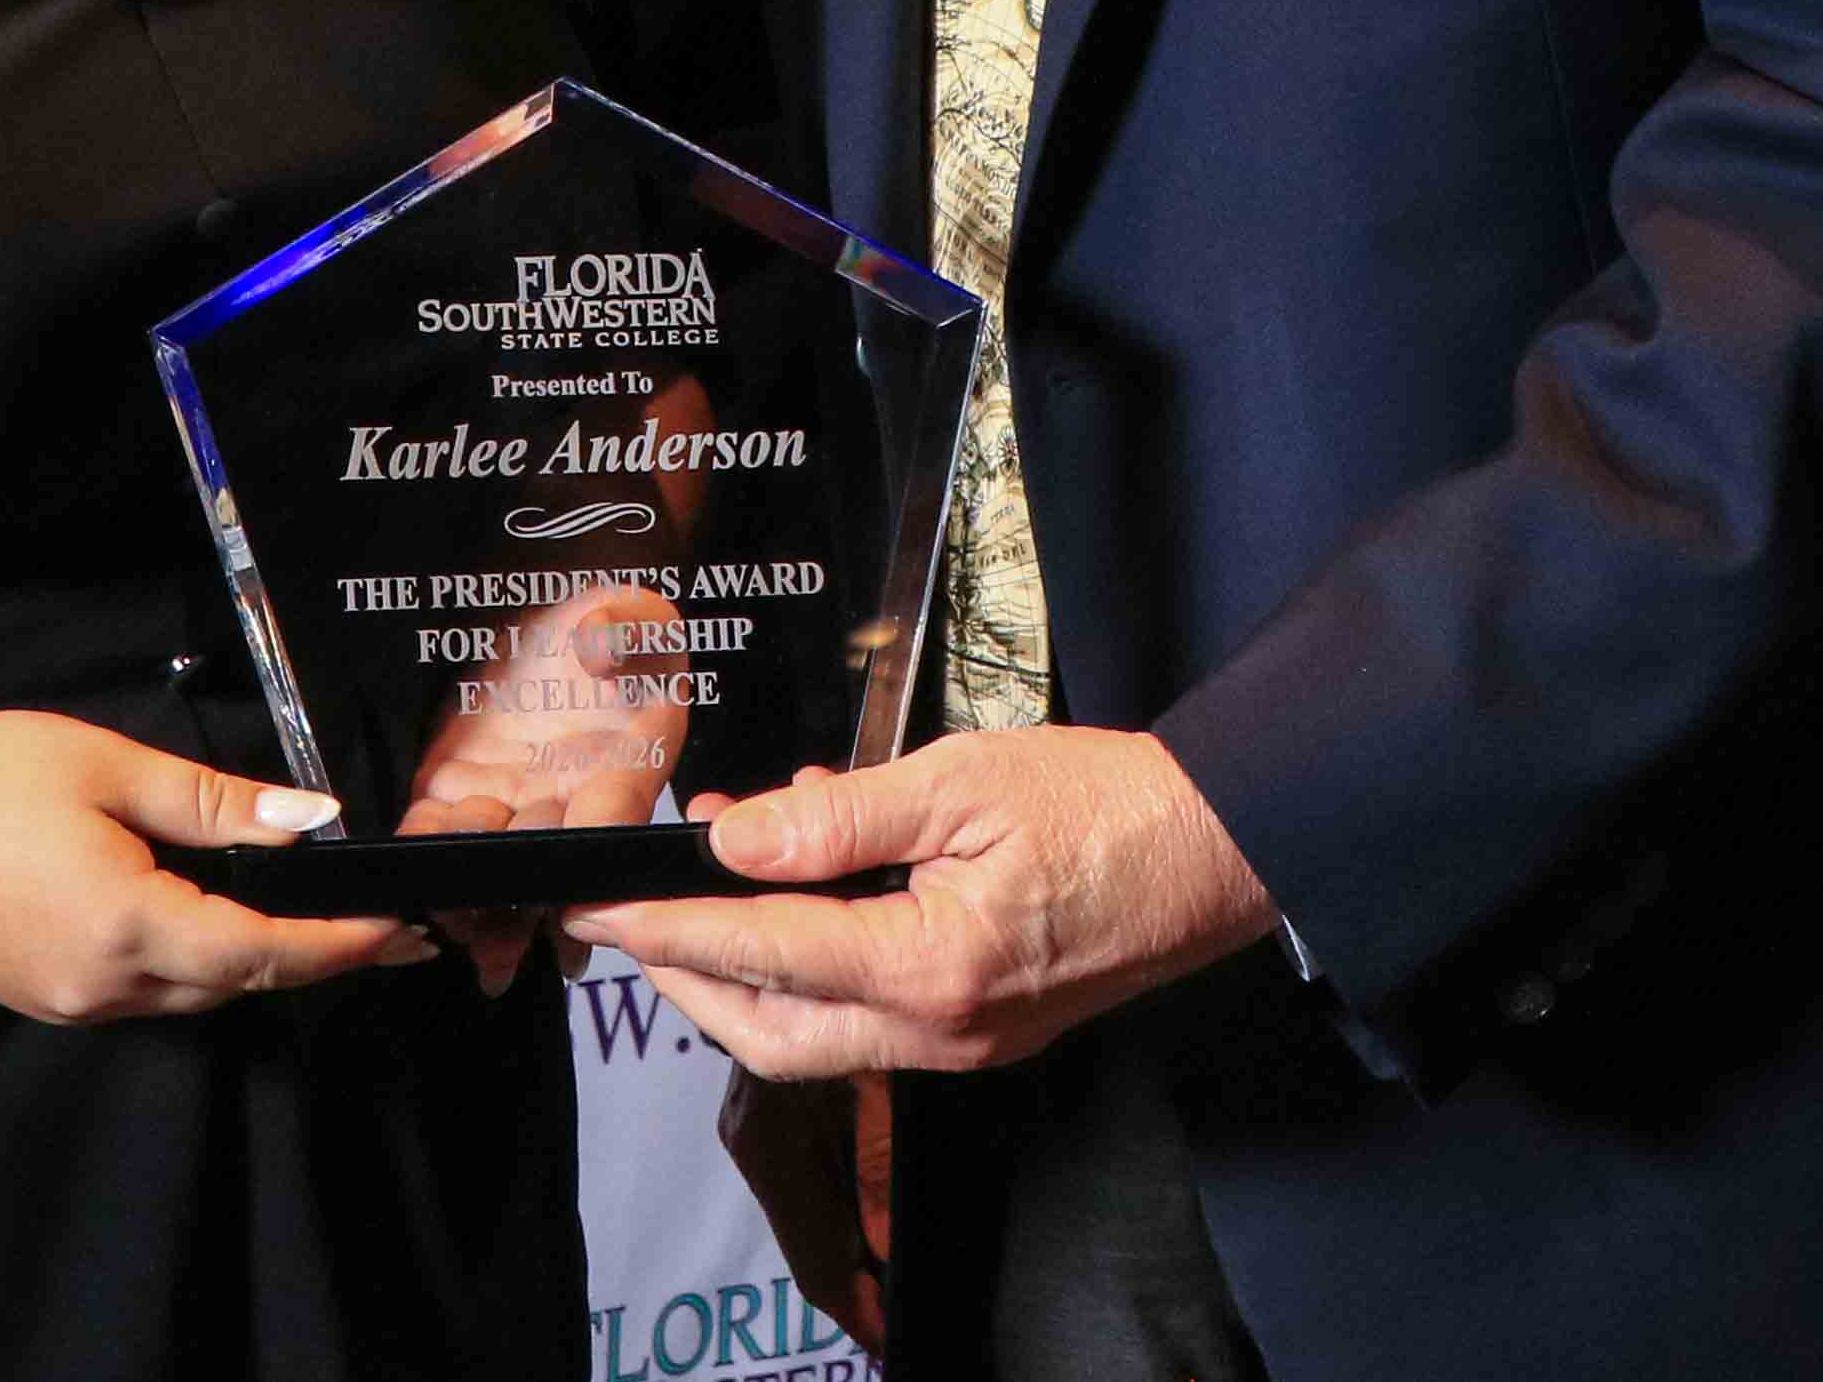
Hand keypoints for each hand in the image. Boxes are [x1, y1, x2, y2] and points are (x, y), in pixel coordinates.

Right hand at [0, 709, 433, 1023]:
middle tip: (380, 923)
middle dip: (310, 956)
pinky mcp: (39, 996)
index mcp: (127, 926)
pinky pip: (141, 993)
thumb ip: (213, 802)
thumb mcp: (105, 766)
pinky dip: (191, 963)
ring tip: (310, 918)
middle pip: (235, 983)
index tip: (402, 926)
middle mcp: (102, 985)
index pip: (264, 952)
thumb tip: (313, 821)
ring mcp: (66, 1001)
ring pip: (190, 994)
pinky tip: (208, 920)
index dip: (341, 944)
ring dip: (250, 962)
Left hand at [397, 582, 691, 993]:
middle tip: (496, 952)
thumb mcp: (635, 613)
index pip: (609, 817)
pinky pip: (438, 831)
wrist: (555, 608)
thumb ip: (624, 627)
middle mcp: (569, 797)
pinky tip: (410, 889)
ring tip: (451, 930)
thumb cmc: (607, 619)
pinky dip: (427, 861)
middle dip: (522, 911)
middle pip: (548, 866)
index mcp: (626, 764)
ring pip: (492, 863)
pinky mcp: (456, 785)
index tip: (566, 889)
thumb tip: (598, 643)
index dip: (586, 852)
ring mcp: (510, 798)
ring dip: (474, 904)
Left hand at [555, 729, 1278, 1077]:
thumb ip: (839, 819)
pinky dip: (815, 964)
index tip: (601, 906)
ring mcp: (964, 1041)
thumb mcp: (962, 781)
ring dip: (746, 974)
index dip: (668, 928)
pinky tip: (810, 885)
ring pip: (815, 1035)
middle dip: (687, 977)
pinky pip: (869, 1014)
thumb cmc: (1110, 804)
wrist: (1221, 847)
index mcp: (932, 967)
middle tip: (633, 914)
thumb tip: (738, 841)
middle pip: (770, 1031)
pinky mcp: (983, 1029)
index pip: (761, 956)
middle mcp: (941, 1030)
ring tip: (715, 886)